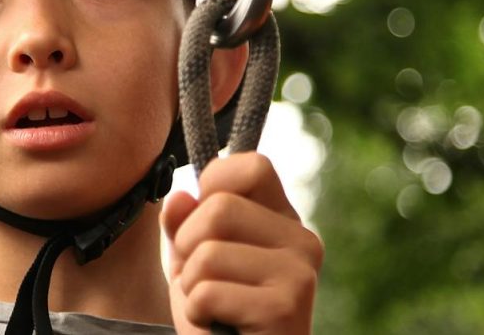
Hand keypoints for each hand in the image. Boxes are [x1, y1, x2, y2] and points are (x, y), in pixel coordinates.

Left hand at [161, 152, 323, 334]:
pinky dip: (197, 314)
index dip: (214, 184)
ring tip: (213, 308)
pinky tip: (219, 326)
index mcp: (284, 222)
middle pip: (219, 207)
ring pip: (207, 251)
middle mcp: (303, 241)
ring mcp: (299, 273)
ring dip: (191, 287)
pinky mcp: (286, 307)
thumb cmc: (220, 319)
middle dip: (188, 248)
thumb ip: (184, 227)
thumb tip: (180, 197)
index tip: (203, 221)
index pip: (253, 165)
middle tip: (203, 281)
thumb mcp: (194, 265)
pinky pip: (207, 291)